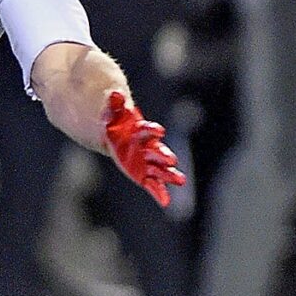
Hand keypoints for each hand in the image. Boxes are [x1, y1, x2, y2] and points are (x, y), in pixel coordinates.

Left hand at [101, 91, 185, 206]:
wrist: (117, 136)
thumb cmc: (118, 122)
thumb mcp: (113, 112)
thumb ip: (114, 105)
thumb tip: (114, 94)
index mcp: (141, 131)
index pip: (147, 130)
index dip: (151, 130)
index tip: (159, 131)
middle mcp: (148, 147)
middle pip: (156, 152)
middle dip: (163, 156)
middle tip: (171, 160)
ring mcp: (147, 162)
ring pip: (159, 169)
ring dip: (168, 175)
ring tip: (181, 180)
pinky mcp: (143, 175)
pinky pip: (152, 185)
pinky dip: (159, 193)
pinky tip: (166, 202)